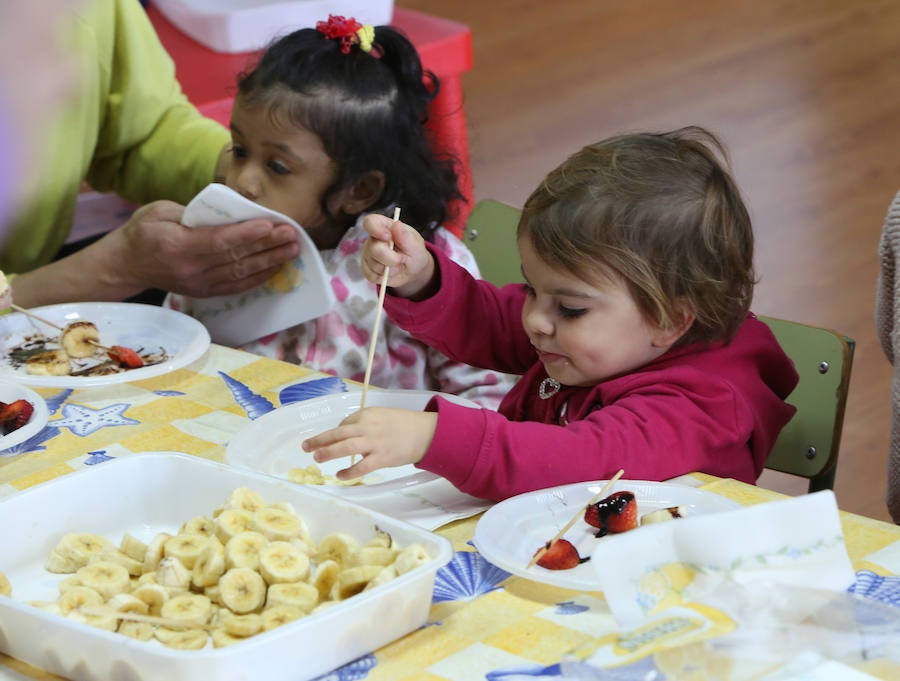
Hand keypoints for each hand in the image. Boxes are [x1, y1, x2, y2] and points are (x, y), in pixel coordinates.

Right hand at [114, 200, 300, 297]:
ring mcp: (199, 285)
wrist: (127, 265)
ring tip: (292, 249)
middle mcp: (191, 270)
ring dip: (270, 262)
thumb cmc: (144, 231)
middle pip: (236, 259)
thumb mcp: (159, 211)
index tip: (271, 225)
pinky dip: (259, 277)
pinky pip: (237, 287)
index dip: (247, 235)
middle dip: (267, 246)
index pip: (219, 242)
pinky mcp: (206, 293)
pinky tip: (276, 266)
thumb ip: (193, 213)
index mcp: (177, 247)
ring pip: (241, 274)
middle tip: (292, 235)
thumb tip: (229, 213)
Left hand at [302, 407, 437, 480]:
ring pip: (345, 447)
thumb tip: (350, 435)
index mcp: (368, 414)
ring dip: (328, 452)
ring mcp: (374, 443)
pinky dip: (348, 472)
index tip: (331, 440)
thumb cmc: (407, 424)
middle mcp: (368, 427)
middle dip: (319, 440)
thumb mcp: (384, 416)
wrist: (428, 433)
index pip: (345, 423)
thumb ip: (367, 424)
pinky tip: (339, 475)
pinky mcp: (382, 458)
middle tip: (305, 446)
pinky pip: (361, 467)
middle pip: (338, 433)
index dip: (335, 433)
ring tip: (316, 458)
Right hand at [361, 214, 435, 299]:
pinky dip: (385, 277)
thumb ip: (406, 237)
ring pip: (374, 265)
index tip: (387, 237)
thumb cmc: (414, 253)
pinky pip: (372, 276)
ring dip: (391, 269)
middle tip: (403, 260)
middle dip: (391, 259)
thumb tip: (397, 225)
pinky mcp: (367, 269)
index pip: (370, 222)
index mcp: (384, 227)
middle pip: (374, 249)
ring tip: (399, 265)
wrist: (413, 270)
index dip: (375, 229)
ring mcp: (368, 254)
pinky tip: (392, 272)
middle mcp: (373, 239)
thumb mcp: (416, 245)